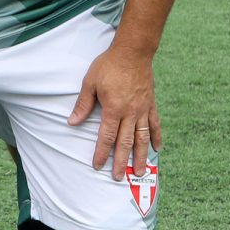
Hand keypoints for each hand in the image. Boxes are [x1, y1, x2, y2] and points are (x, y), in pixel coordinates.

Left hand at [70, 40, 159, 177]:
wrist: (133, 51)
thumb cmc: (109, 65)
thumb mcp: (90, 83)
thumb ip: (83, 105)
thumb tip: (71, 123)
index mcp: (114, 109)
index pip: (106, 137)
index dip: (101, 153)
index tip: (97, 166)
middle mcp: (130, 112)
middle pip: (125, 142)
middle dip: (121, 162)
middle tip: (119, 178)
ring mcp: (143, 109)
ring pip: (142, 138)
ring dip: (141, 156)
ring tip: (140, 171)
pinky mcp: (151, 104)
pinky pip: (155, 124)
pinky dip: (156, 137)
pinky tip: (157, 149)